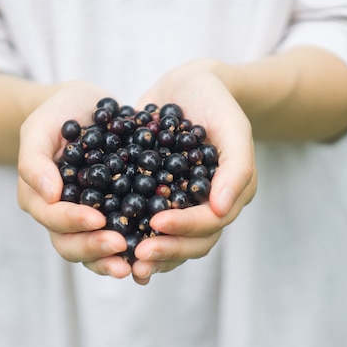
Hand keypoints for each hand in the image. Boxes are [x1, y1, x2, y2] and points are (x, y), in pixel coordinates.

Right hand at [17, 81, 133, 278]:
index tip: (97, 219)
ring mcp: (88, 218)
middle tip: (121, 246)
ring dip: (114, 259)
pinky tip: (155, 250)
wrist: (84, 106)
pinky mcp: (113, 214)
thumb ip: (35, 160)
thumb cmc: (57, 113)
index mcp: (40, 198)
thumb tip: (49, 195)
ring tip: (137, 263)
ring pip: (95, 250)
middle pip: (71, 244)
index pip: (52, 218)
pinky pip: (121, 235)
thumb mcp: (40, 127)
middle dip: (95, 249)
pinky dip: (135, 247)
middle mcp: (62, 215)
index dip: (72, 221)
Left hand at [130, 60, 256, 284]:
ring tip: (125, 261)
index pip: (211, 222)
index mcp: (230, 194)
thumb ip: (236, 166)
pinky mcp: (158, 197)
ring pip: (171, 240)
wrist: (190, 85)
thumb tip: (222, 209)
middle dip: (167, 250)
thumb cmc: (215, 101)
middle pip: (192, 242)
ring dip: (150, 254)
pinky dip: (134, 235)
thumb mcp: (232, 125)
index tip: (157, 223)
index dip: (186, 227)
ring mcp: (182, 204)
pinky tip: (110, 240)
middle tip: (138, 257)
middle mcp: (208, 206)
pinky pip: (148, 223)